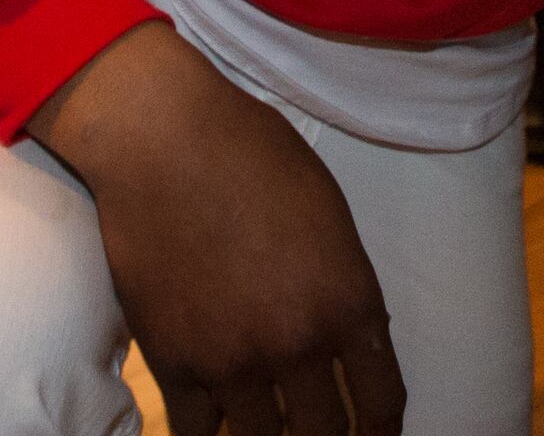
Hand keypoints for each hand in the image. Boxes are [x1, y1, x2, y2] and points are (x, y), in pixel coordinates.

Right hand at [33, 25, 406, 434]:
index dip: (380, 433)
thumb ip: (342, 285)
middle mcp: (298, 343)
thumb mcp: (328, 213)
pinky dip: (207, 434)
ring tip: (267, 429)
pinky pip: (196, 434)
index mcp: (349, 301)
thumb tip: (347, 339)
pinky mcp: (174, 363)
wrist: (163, 138)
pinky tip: (214, 424)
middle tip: (317, 433)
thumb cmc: (251, 153)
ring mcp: (234, 360)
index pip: (381, 404)